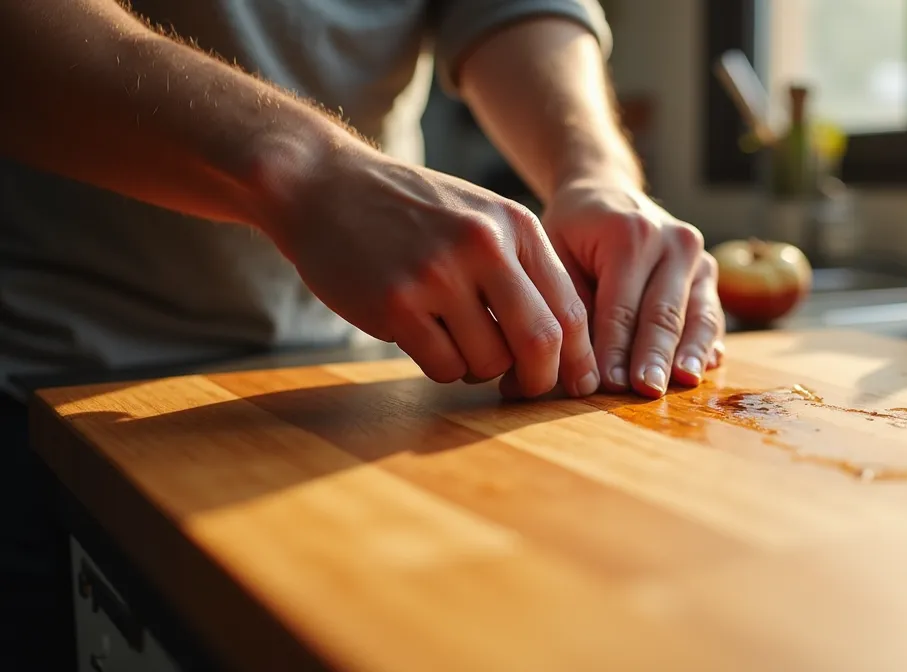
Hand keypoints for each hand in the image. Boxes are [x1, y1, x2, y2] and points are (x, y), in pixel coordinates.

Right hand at [258, 144, 599, 397]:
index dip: (578, 358)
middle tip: (527, 389)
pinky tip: (423, 338)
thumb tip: (565, 349)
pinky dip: (442, 367)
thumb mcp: (481, 218)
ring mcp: (439, 274)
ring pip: (490, 362)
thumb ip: (523, 269)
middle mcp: (484, 245)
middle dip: (540, 379)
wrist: (324, 185)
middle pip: (541, 341)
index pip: (571, 308)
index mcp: (516, 225)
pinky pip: (443, 367)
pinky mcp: (396, 303)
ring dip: (480, 370)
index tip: (576, 384)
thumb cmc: (411, 212)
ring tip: (456, 342)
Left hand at [542, 177, 725, 397]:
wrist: (606, 192)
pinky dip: (707, 343)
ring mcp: (698, 256)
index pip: (620, 307)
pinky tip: (705, 368)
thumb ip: (568, 306)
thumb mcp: (556, 255)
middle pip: (663, 313)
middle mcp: (673, 241)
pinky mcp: (708, 272)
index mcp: (630, 234)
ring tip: (683, 383)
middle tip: (648, 392)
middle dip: (655, 357)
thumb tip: (568, 368)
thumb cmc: (574, 230)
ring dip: (690, 354)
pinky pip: (710, 313)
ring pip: (697, 315)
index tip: (606, 386)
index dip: (614, 351)